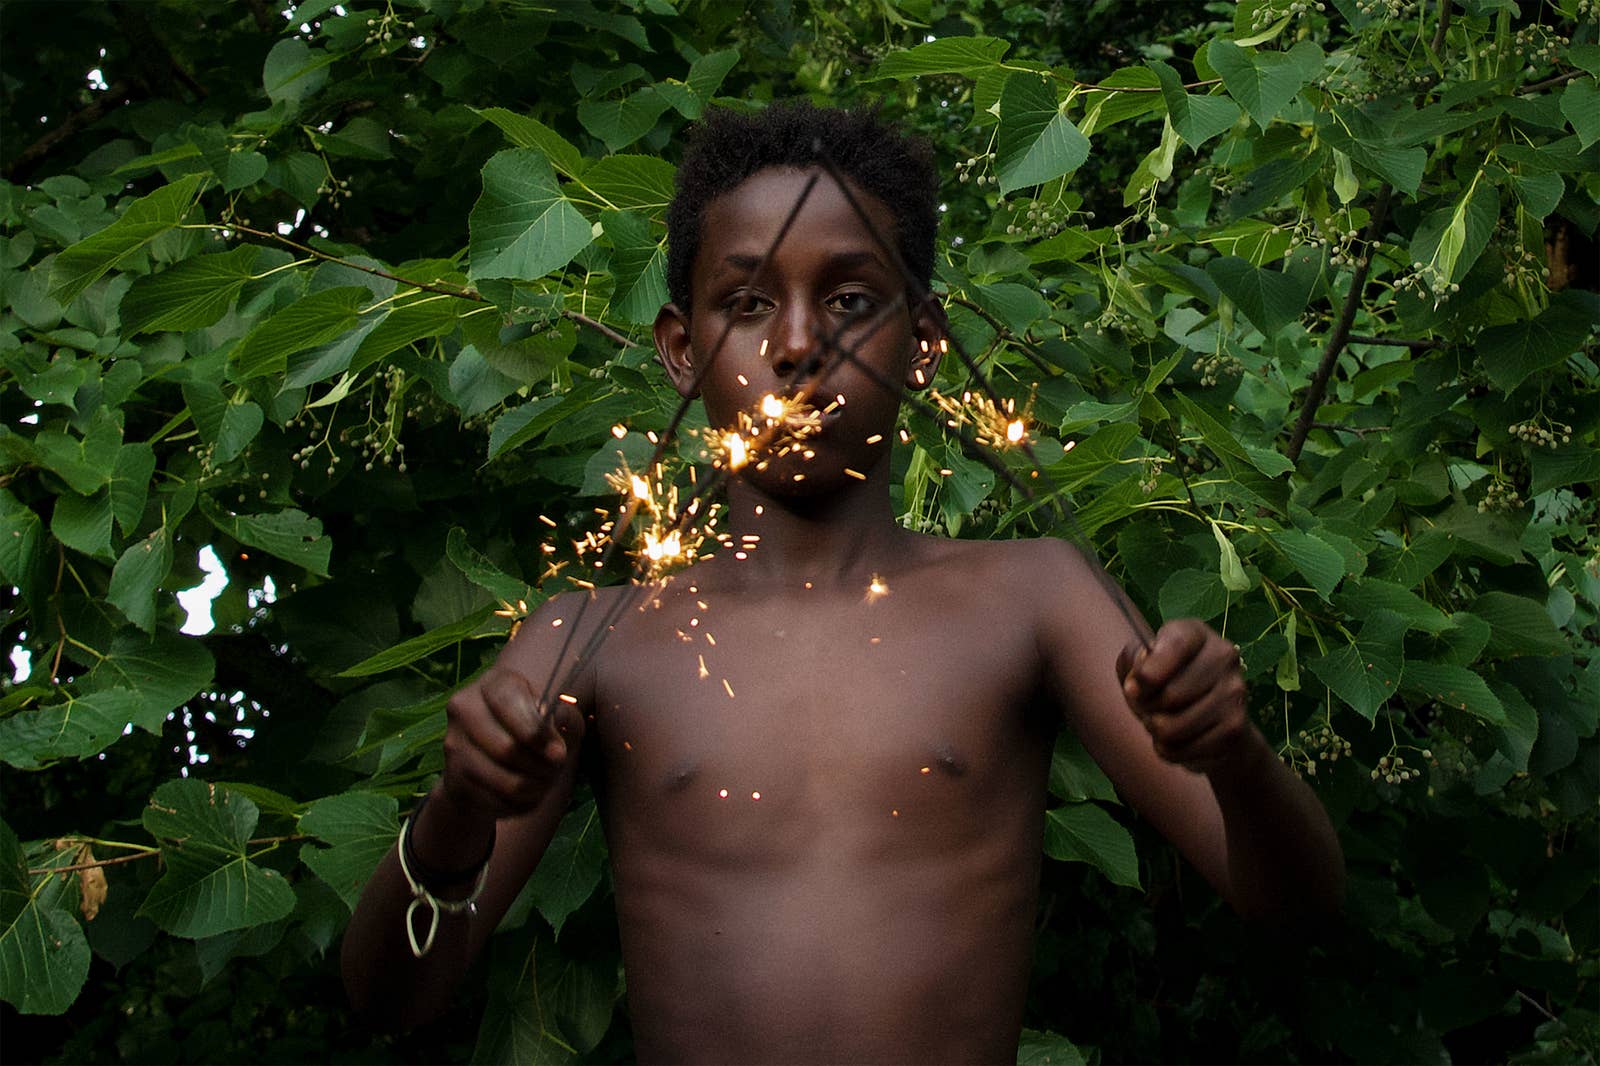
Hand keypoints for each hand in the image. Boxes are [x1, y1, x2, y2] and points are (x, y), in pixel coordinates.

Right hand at [439, 666, 584, 818]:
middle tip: (556, 770)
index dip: (537, 733)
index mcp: (494, 684)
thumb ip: (565, 716)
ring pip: (502, 781)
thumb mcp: (554, 715)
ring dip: (533, 788)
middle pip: (507, 749)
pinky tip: (529, 795)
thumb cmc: (533, 726)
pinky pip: (493, 801)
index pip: (509, 705)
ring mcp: (455, 744)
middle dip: (540, 767)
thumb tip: (562, 719)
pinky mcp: (454, 777)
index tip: (559, 753)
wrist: (492, 752)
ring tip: (546, 783)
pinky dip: (519, 804)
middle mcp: (465, 709)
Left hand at [1115, 619, 1253, 773]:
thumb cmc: (1165, 683)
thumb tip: (1138, 679)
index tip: (1133, 688)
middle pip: (1171, 694)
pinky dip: (1169, 750)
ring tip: (1159, 724)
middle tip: (1146, 708)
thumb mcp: (1141, 664)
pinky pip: (1185, 749)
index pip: (1175, 646)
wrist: (1210, 718)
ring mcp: (1235, 692)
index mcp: (1196, 634)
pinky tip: (1175, 740)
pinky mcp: (1235, 727)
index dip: (1148, 672)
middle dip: (1146, 708)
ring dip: (1155, 732)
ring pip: (1174, 727)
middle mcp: (1223, 656)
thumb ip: (1132, 662)